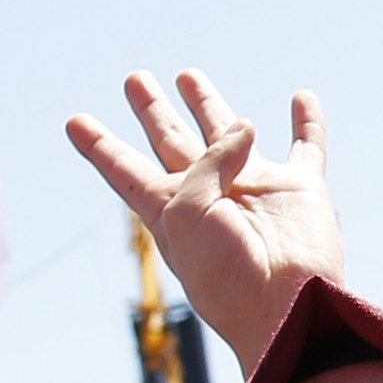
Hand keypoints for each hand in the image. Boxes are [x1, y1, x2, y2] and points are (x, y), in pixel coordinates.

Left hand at [64, 72, 345, 376]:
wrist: (286, 306)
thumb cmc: (226, 270)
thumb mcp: (190, 209)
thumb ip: (208, 159)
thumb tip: (247, 126)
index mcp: (170, 208)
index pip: (126, 169)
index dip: (100, 146)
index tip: (74, 122)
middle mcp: (209, 195)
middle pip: (171, 141)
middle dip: (151, 111)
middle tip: (134, 79)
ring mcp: (255, 190)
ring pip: (229, 135)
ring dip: (208, 105)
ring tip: (187, 75)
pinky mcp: (301, 189)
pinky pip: (306, 146)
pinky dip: (308, 122)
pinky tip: (302, 97)